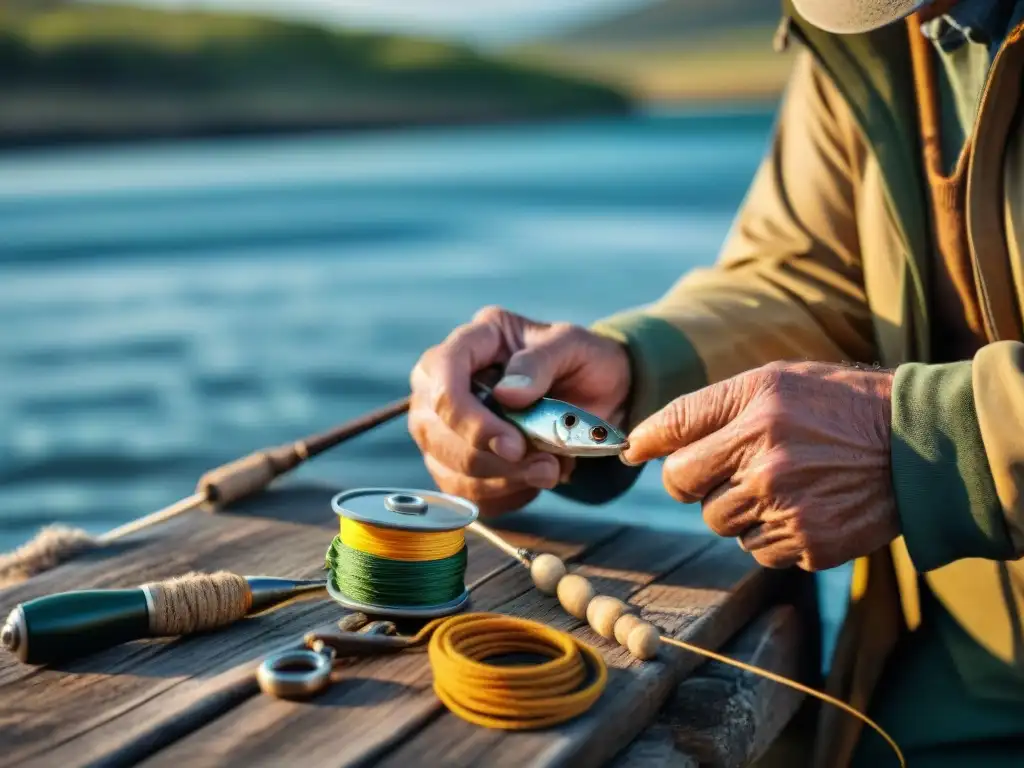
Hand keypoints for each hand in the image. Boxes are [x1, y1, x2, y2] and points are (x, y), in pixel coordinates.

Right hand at [409, 306, 631, 515]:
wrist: (599, 392)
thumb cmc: (581, 361)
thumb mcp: (574, 347)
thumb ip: (540, 363)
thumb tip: (506, 395)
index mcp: (474, 339)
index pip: (441, 374)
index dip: (468, 417)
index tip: (514, 445)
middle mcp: (443, 378)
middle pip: (435, 430)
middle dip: (491, 459)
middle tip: (545, 466)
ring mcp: (442, 421)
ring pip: (446, 466)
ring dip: (500, 481)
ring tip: (549, 471)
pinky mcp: (452, 458)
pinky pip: (461, 492)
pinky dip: (502, 496)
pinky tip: (531, 482)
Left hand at [621, 361, 897, 570]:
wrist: (916, 446)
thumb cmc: (835, 404)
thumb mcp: (774, 381)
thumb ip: (708, 407)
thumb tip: (642, 442)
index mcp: (755, 411)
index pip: (671, 431)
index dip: (646, 443)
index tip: (635, 449)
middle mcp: (765, 460)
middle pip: (684, 486)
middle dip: (696, 479)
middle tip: (730, 465)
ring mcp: (787, 507)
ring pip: (718, 522)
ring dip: (735, 508)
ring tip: (779, 483)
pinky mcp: (808, 544)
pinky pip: (756, 550)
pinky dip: (769, 535)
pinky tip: (800, 508)